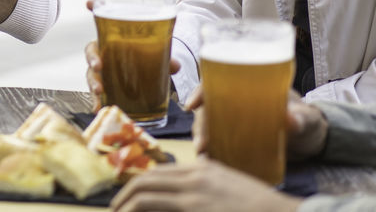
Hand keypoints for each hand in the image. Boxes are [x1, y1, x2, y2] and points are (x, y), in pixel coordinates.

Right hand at [85, 0, 180, 110]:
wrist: (150, 67)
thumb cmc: (148, 52)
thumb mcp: (157, 50)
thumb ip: (165, 56)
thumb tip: (175, 65)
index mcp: (114, 36)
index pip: (102, 19)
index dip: (94, 8)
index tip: (89, 3)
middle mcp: (104, 51)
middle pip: (92, 51)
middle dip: (93, 58)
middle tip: (99, 66)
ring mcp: (103, 69)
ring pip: (91, 73)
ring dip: (92, 82)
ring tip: (98, 91)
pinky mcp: (106, 86)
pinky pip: (98, 93)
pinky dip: (97, 101)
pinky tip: (98, 108)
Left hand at [110, 160, 301, 211]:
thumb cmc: (260, 209)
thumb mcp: (231, 188)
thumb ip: (210, 185)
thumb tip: (193, 187)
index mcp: (204, 168)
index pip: (161, 171)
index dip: (141, 183)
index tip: (130, 196)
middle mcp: (195, 175)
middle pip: (148, 179)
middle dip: (126, 193)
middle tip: (116, 208)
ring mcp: (193, 193)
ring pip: (145, 192)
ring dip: (126, 204)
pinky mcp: (194, 208)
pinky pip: (153, 205)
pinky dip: (136, 210)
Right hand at [189, 88, 326, 161]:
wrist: (310, 141)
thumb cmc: (306, 120)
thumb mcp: (305, 117)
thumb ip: (300, 118)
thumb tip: (291, 119)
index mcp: (248, 89)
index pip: (217, 84)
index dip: (201, 92)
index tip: (193, 105)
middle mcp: (236, 105)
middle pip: (208, 109)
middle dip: (200, 125)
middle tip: (202, 143)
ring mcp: (235, 124)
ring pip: (208, 127)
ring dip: (202, 140)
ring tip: (203, 156)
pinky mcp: (237, 142)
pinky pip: (218, 145)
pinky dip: (211, 153)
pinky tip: (210, 163)